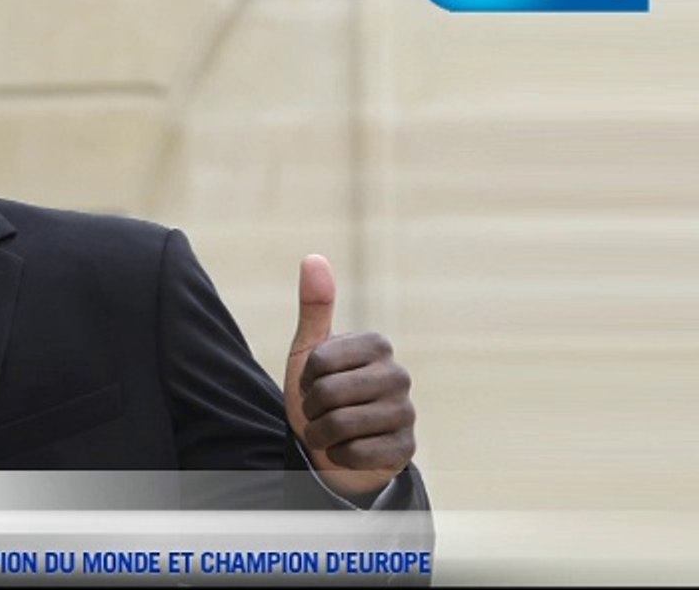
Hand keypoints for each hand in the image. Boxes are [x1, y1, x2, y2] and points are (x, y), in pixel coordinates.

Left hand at [284, 255, 415, 498]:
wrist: (332, 448)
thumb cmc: (320, 394)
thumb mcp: (310, 351)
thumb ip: (314, 306)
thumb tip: (313, 257)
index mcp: (377, 345)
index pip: (321, 361)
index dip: (307, 377)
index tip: (314, 382)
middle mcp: (399, 375)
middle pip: (329, 394)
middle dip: (311, 408)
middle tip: (320, 411)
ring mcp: (406, 413)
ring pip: (342, 426)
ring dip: (321, 435)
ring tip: (329, 432)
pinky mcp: (406, 448)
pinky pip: (357, 454)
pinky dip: (340, 456)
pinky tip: (347, 451)